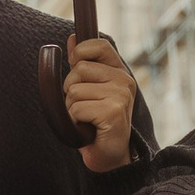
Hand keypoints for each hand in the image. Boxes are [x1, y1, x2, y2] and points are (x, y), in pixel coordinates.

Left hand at [63, 32, 139, 172]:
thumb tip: (72, 39)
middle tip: (83, 106)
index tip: (75, 67)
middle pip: (78, 70)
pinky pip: (77, 108)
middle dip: (70, 90)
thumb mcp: (89, 89)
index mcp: (119, 72)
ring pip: (74, 91)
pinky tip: (87, 128)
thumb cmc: (96, 122)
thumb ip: (82, 64)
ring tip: (85, 119)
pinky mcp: (113, 112)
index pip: (99, 45)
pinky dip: (75, 121)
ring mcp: (120, 96)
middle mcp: (124, 81)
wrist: (109, 155)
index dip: (80, 52)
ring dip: (71, 108)